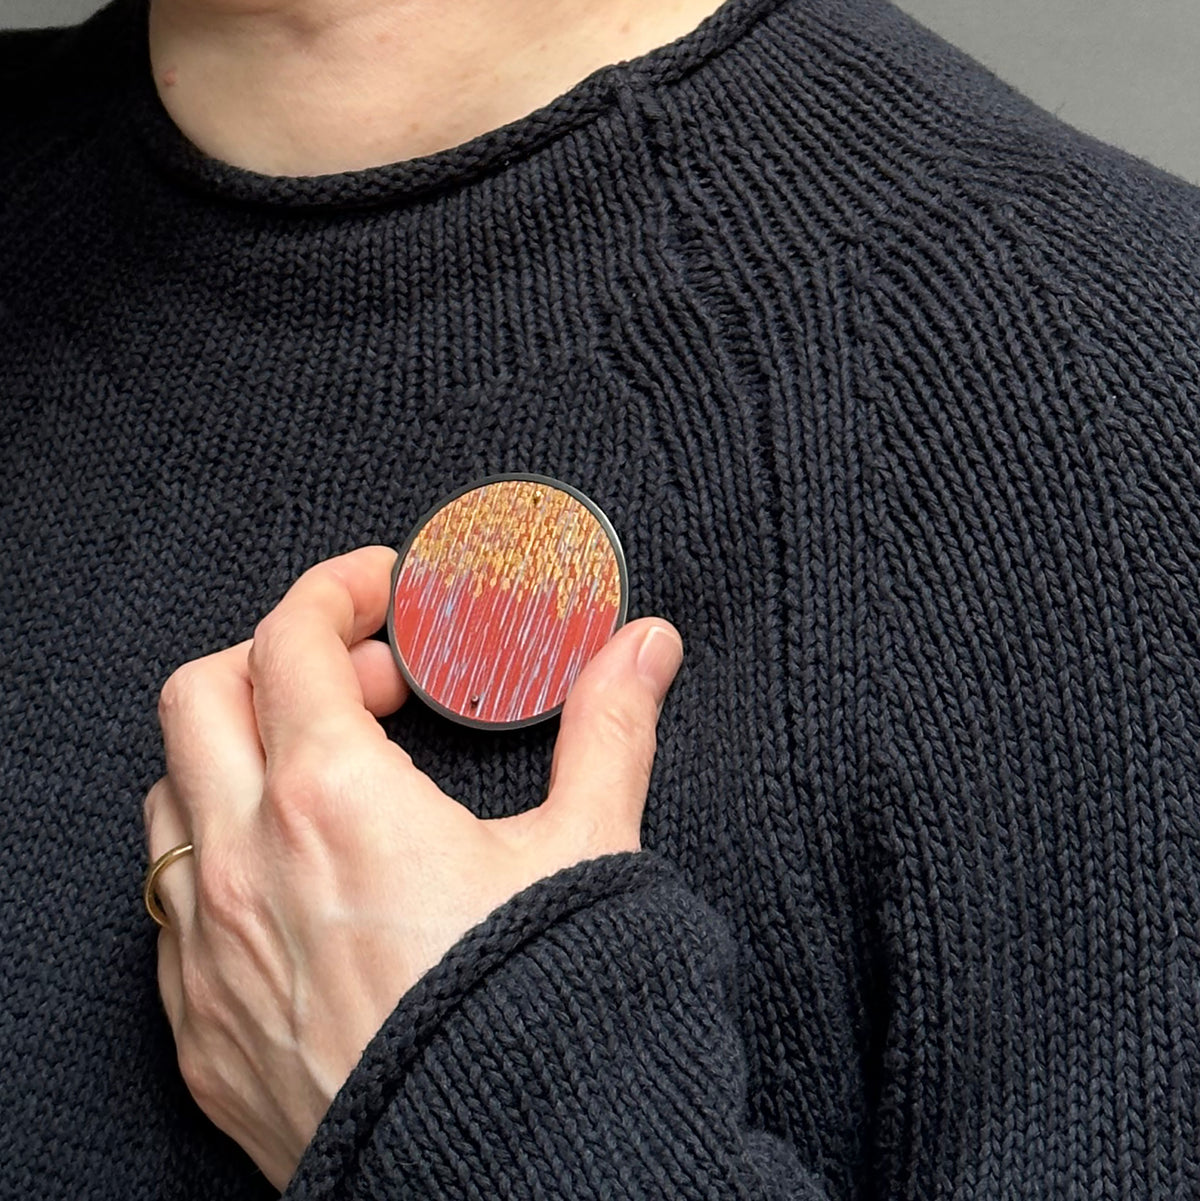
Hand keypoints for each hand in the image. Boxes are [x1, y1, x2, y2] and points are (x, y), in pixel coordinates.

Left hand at [142, 546, 682, 1190]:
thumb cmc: (538, 1011)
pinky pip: (170, 905)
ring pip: (170, 796)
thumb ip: (608, 729)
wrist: (506, 1172)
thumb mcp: (587, 852)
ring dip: (236, 755)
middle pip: (201, 696)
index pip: (289, 639)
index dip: (335, 591)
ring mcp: (207, 950)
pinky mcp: (201, 1027)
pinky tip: (295, 881)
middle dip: (276, 658)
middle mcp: (243, 863)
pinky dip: (219, 855)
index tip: (379, 590)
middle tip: (368, 680)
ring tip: (328, 771)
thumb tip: (643, 648)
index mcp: (333, 798)